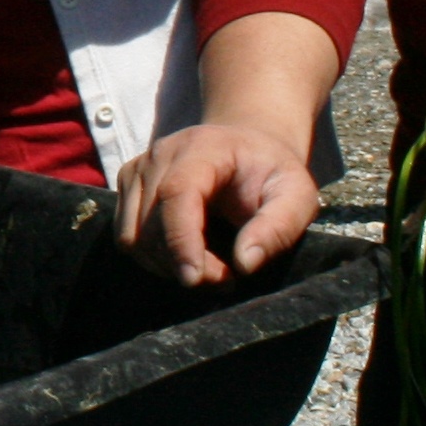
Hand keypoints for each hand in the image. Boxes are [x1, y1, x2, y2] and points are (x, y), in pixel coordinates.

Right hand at [117, 121, 319, 287]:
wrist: (248, 148)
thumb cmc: (272, 173)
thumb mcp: (298, 195)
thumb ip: (279, 226)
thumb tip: (245, 262)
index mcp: (203, 147)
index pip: (176, 193)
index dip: (181, 239)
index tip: (195, 279)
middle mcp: (162, 153)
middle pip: (152, 222)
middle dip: (184, 262)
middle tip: (227, 278)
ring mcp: (138, 169)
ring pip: (133, 237)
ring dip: (167, 266)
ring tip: (209, 268)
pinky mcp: (128, 188)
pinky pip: (128, 238)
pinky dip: (154, 259)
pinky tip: (187, 257)